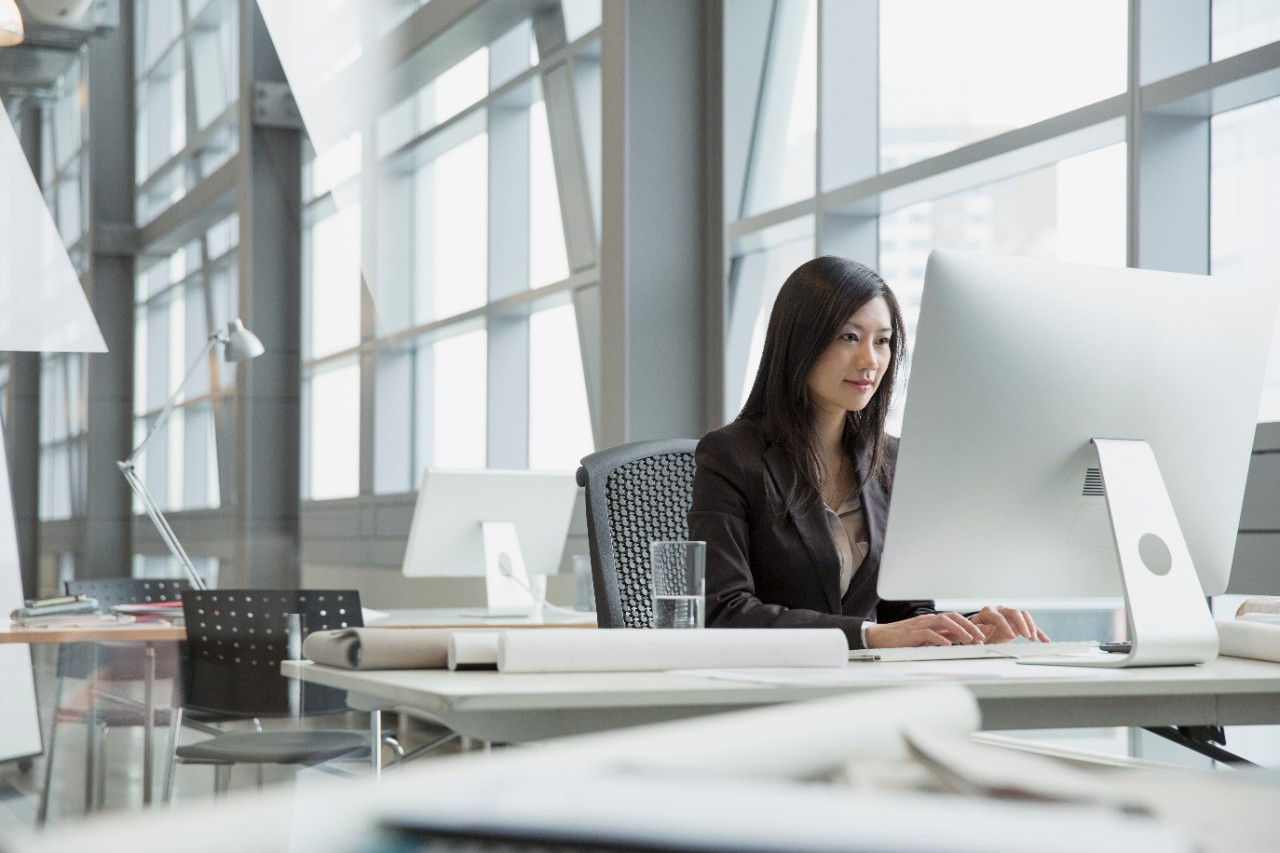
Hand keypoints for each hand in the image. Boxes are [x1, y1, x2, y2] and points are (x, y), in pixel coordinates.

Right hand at [864, 612, 985, 648]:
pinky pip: (929, 633)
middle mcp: (928, 620)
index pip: (955, 619)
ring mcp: (920, 625)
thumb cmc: (902, 639)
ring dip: (959, 630)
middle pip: (953, 617)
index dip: (970, 626)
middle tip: (981, 636)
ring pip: (943, 621)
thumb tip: (959, 640)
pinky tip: (948, 645)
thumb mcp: (926, 638)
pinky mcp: (912, 633)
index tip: (983, 635)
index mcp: (933, 621)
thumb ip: (941, 637)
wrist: (880, 637)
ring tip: (969, 639)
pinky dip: (940, 638)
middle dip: (969, 626)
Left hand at [970, 605, 1049, 643]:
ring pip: (1023, 615)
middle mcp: (1000, 610)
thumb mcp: (972, 634)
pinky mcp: (1017, 623)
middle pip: (1014, 612)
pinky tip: (1044, 641)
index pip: (998, 616)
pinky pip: (1029, 625)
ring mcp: (1009, 615)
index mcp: (988, 612)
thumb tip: (986, 628)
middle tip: (1026, 636)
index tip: (1011, 636)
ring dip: (1030, 626)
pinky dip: (1037, 632)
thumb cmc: (974, 633)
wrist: (978, 633)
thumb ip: (978, 631)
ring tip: (1033, 639)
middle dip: (1021, 623)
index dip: (1005, 626)